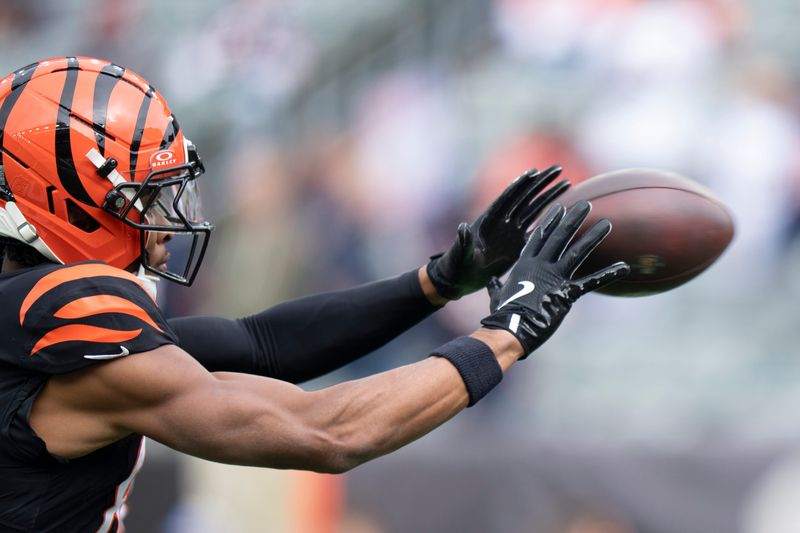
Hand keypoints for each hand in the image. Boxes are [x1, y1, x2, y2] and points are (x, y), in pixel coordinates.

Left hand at [426, 166, 569, 299]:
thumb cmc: (456, 265)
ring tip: (567, 183)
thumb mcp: (460, 253)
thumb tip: (463, 227)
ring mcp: (511, 231)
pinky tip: (565, 210)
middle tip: (559, 169)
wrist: (458, 279)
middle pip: (524, 197)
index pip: (507, 198)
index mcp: (488, 220)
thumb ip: (463, 241)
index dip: (519, 185)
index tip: (535, 171)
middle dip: (541, 183)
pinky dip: (550, 219)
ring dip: (549, 196)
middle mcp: (502, 221)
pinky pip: (536, 228)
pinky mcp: (517, 243)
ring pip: (533, 209)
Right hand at [480, 201, 629, 356]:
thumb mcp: (496, 296)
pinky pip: (591, 282)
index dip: (550, 221)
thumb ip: (496, 286)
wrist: (510, 327)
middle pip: (559, 236)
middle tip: (586, 204)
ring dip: (592, 236)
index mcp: (525, 264)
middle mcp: (541, 265)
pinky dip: (608, 274)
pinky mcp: (566, 293)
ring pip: (577, 252)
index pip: (539, 236)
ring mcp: (555, 278)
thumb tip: (490, 282)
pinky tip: (624, 267)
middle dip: (573, 218)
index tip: (560, 207)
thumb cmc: (502, 314)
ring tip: (606, 223)